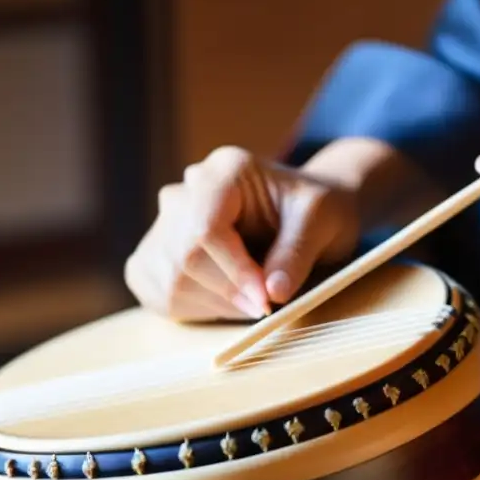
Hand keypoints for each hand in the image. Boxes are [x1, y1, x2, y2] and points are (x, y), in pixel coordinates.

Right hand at [124, 145, 360, 321]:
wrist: (302, 214)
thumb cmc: (315, 211)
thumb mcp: (323, 222)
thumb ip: (298, 253)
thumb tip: (273, 292)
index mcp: (225, 170)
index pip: (206, 226)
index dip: (234, 271)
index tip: (265, 300)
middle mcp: (186, 190)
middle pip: (183, 257)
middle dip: (228, 292)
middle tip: (265, 305)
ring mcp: (165, 221)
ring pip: (169, 280)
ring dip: (216, 304)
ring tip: (253, 299)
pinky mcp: (155, 255)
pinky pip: (159, 293)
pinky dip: (197, 309)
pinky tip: (229, 300)